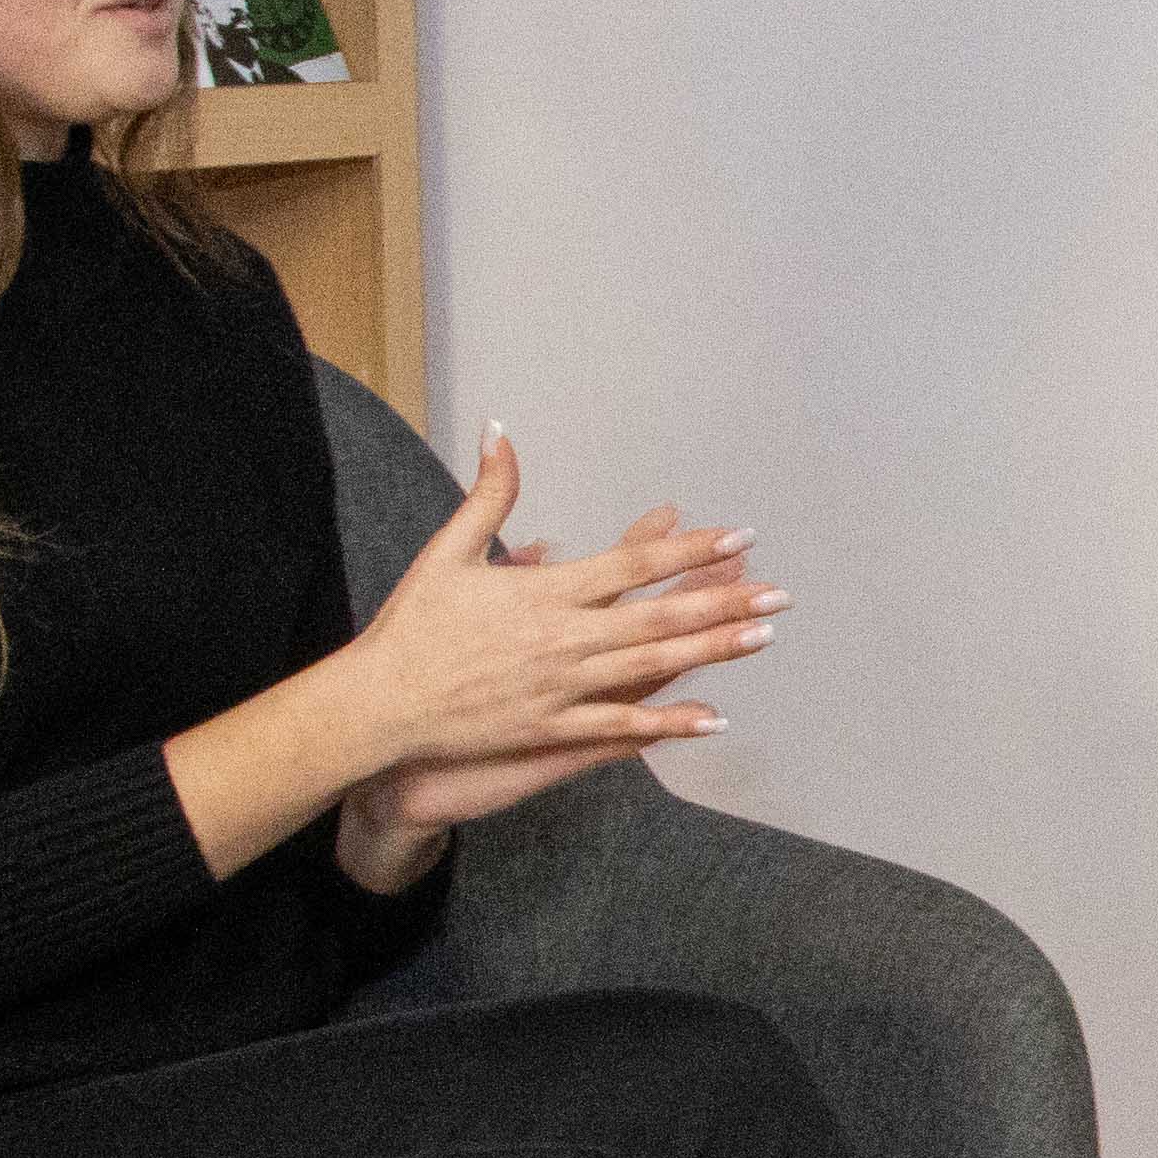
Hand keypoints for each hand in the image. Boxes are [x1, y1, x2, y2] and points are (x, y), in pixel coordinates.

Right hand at [329, 429, 772, 814]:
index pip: (633, 566)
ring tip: (764, 637)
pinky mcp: (552, 728)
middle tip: (779, 591)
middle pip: (659, 617)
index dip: (689, 551)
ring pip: (652, 667)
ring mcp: (561, 687)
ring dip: (712, 651)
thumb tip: (500, 429)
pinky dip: (669, 723)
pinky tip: (713, 719)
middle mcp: (563, 638)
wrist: (378, 704)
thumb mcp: (448, 550)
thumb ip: (489, 492)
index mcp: (545, 592)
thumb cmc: (412, 626)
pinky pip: (621, 727)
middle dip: (724, 601)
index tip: (735, 535)